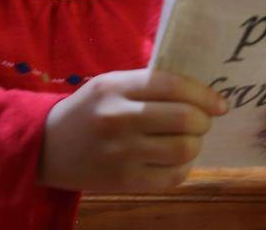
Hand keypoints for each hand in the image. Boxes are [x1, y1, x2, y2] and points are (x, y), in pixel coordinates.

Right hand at [38, 68, 227, 191]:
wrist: (46, 147)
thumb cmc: (88, 109)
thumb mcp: (110, 84)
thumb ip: (148, 84)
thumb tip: (199, 92)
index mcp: (117, 88)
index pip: (173, 86)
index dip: (204, 94)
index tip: (220, 103)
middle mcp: (119, 118)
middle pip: (183, 118)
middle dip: (203, 120)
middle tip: (202, 121)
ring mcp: (121, 153)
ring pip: (182, 149)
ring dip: (196, 144)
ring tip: (189, 140)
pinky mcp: (123, 181)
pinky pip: (171, 176)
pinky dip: (184, 168)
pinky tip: (177, 160)